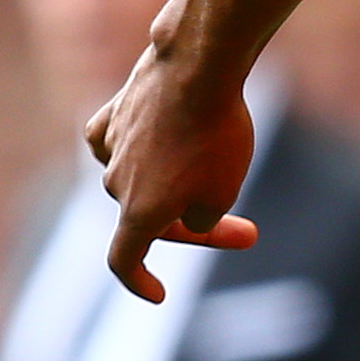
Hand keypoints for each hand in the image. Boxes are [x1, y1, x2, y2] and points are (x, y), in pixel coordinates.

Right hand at [83, 40, 259, 301]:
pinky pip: (116, 143)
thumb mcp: (221, 190)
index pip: (124, 261)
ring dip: (174, 184)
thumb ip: (198, 216)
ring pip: (137, 180)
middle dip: (198, 228)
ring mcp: (110, 146)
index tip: (158, 294)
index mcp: (138, 212)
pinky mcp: (114, 113)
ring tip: (222, 168)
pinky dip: (135, 151)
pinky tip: (149, 144)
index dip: (138, 282)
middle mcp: (114, 182)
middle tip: (249, 232)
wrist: (198, 66)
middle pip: (149, 218)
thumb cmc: (215, 134)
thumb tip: (183, 210)